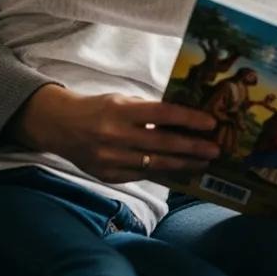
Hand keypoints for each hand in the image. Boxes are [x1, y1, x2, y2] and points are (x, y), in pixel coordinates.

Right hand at [7, 84, 219, 181]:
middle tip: (215, 150)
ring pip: (155, 165)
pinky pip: (142, 176)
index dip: (189, 119)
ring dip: (183, 165)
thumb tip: (184, 118)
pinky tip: (180, 172)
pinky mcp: (108, 175)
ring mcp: (111, 159)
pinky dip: (163, 173)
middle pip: (162, 144)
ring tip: (203, 163)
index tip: (211, 123)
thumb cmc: (99, 108)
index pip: (163, 115)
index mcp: (122, 111)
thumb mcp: (123, 99)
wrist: (60, 126)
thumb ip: (149, 110)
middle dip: (192, 148)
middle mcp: (116, 136)